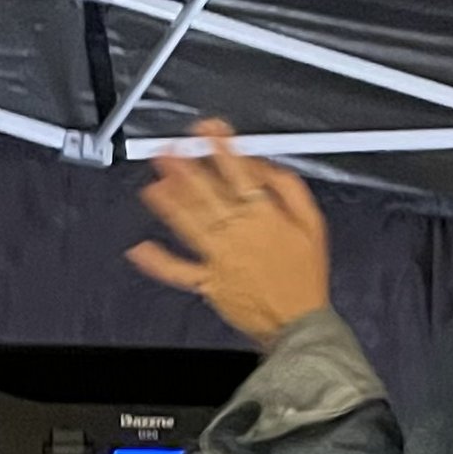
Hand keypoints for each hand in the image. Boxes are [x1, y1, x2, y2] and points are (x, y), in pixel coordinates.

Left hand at [128, 120, 330, 345]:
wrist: (299, 324)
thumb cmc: (305, 276)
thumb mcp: (312, 223)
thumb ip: (288, 188)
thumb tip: (263, 165)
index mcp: (262, 214)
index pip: (238, 172)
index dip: (221, 146)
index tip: (207, 129)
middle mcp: (237, 232)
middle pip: (205, 193)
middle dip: (184, 169)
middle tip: (167, 150)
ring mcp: (219, 258)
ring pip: (188, 223)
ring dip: (167, 203)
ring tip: (152, 185)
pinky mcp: (208, 282)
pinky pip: (178, 271)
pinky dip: (157, 261)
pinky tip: (139, 249)